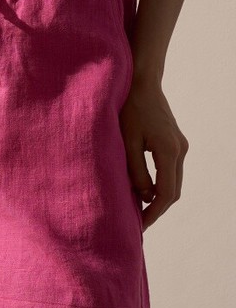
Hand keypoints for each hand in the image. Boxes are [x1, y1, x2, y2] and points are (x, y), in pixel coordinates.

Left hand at [119, 77, 188, 231]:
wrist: (141, 82)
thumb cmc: (128, 109)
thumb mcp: (126, 142)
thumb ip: (136, 171)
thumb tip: (145, 196)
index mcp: (169, 151)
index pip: (166, 193)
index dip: (153, 213)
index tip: (140, 226)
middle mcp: (180, 149)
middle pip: (173, 191)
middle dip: (157, 209)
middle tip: (138, 224)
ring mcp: (180, 145)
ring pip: (173, 181)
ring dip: (159, 197)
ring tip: (138, 210)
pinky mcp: (174, 141)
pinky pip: (170, 170)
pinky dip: (160, 184)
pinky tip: (143, 190)